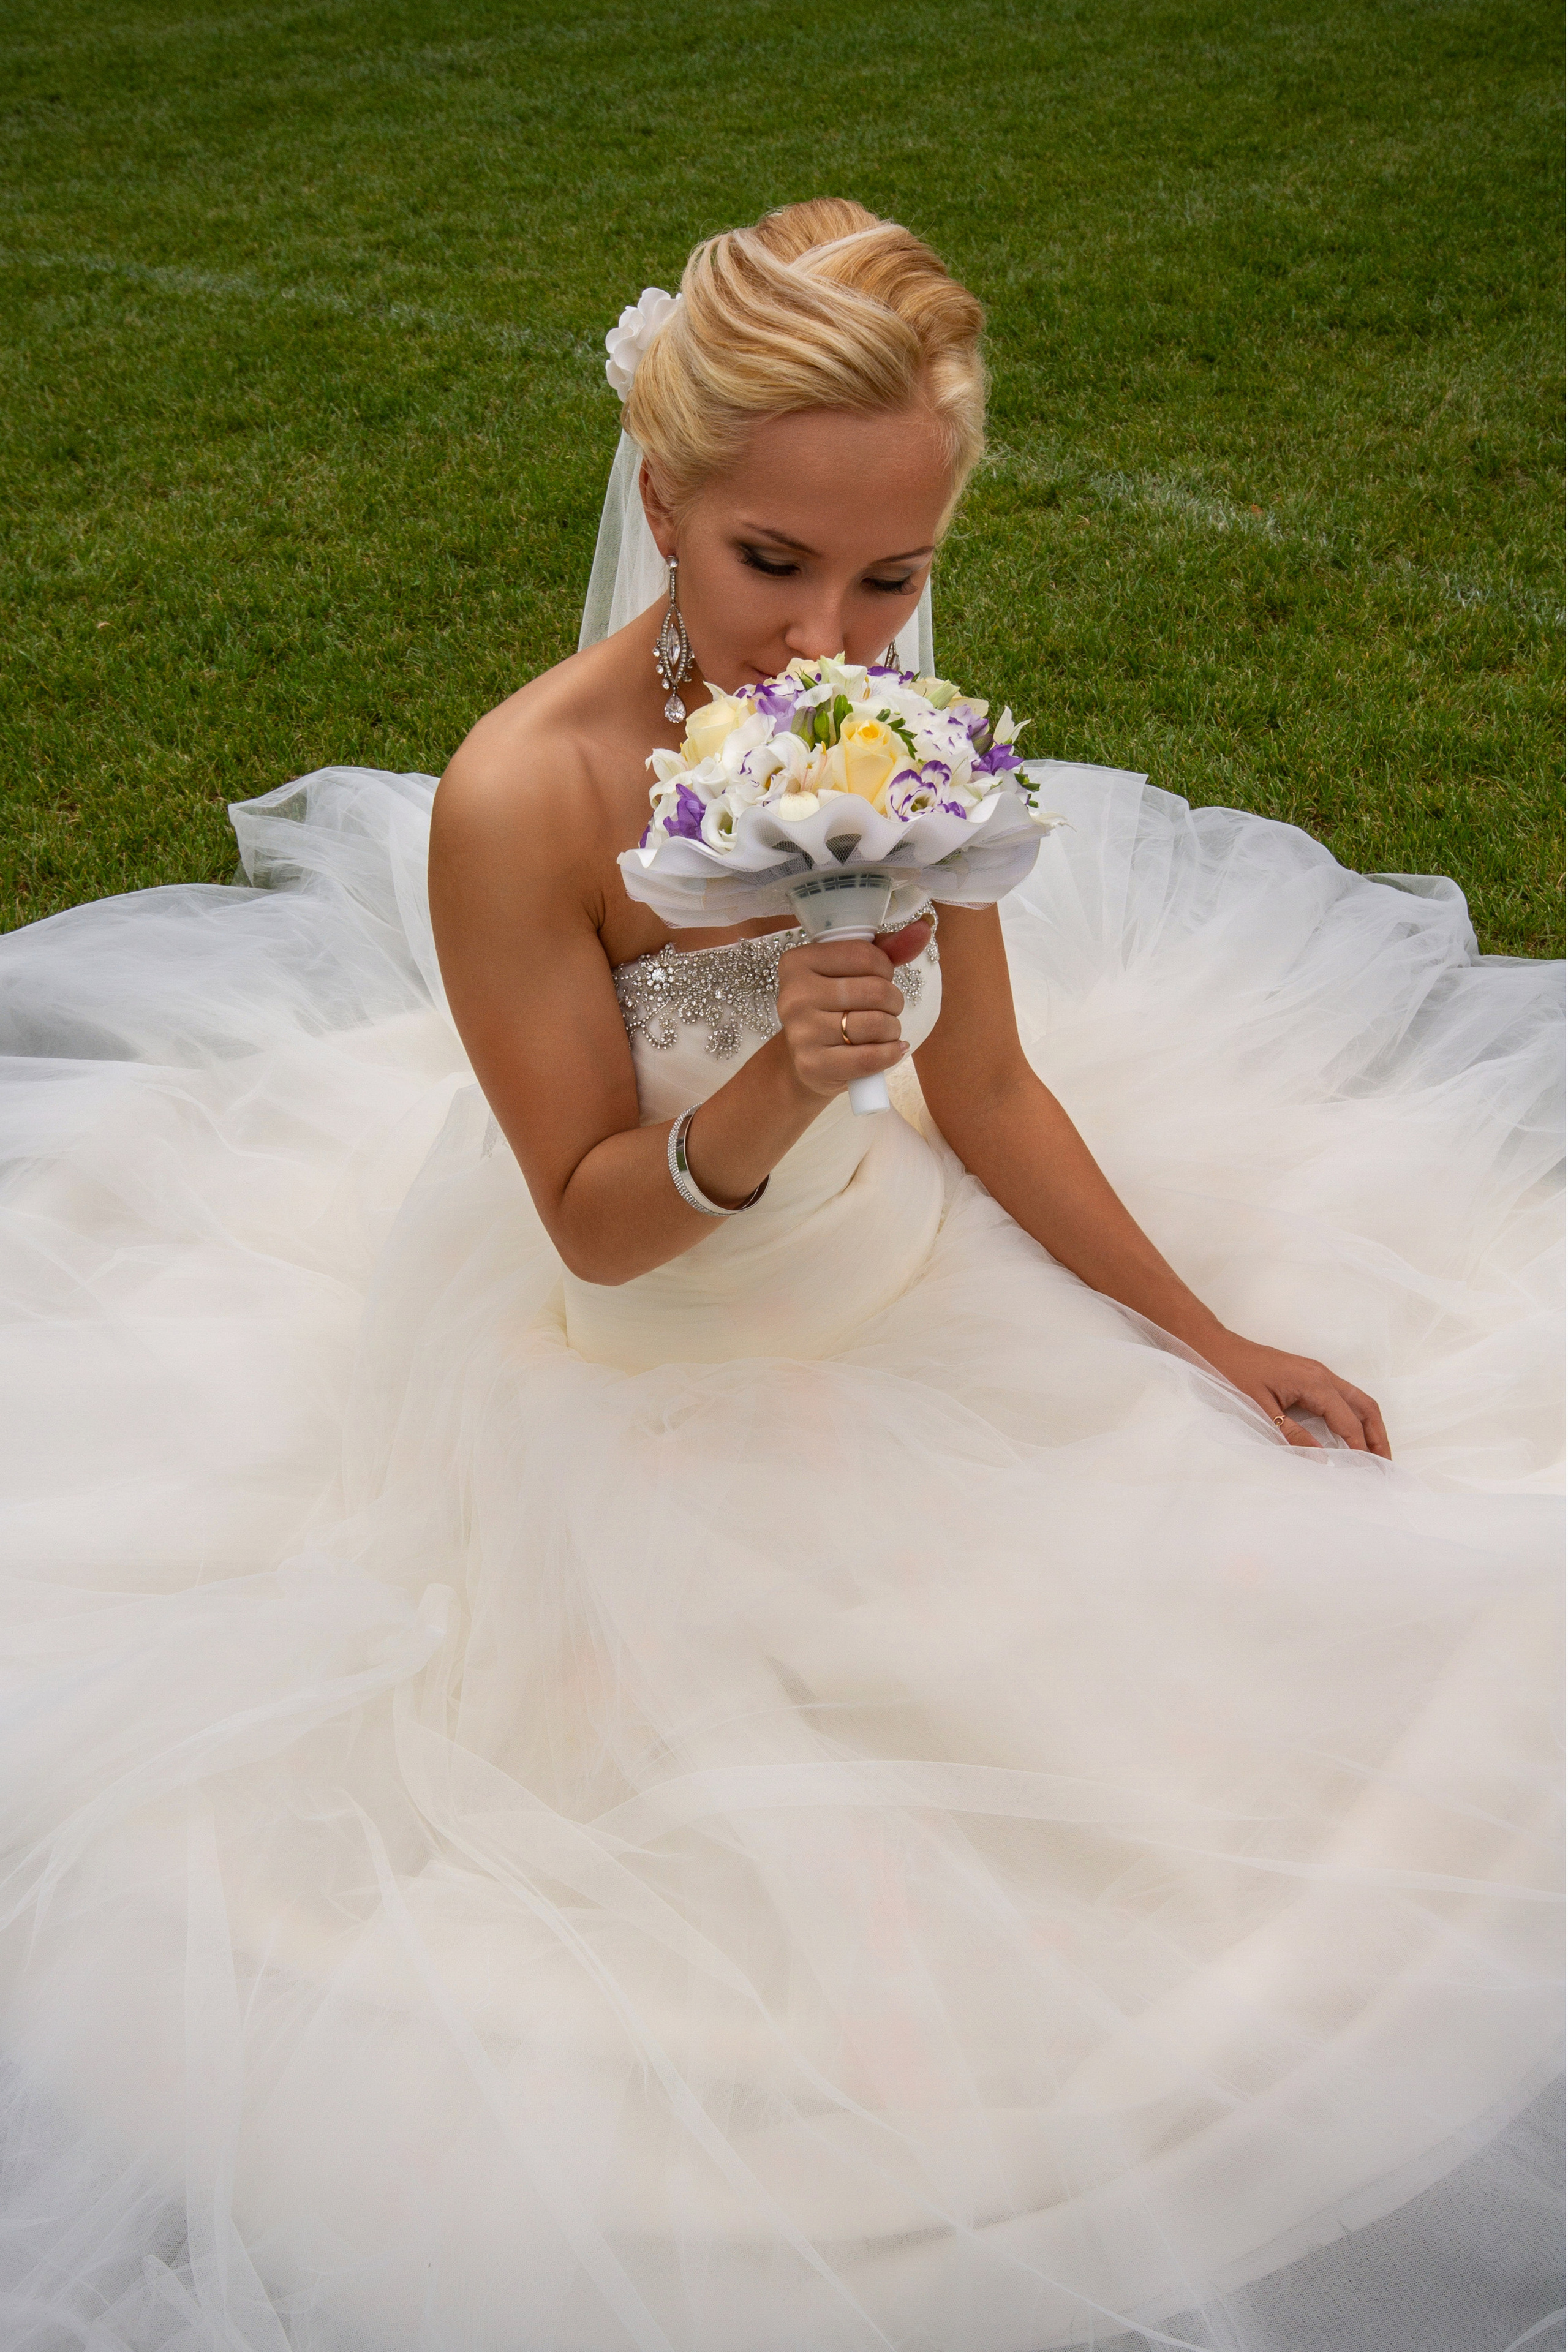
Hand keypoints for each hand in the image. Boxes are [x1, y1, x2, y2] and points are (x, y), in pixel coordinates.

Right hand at [775, 918, 930, 1101]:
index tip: (880, 978)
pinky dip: (891, 1053)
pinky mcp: (812, 1065)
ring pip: (875, 1024)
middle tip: (887, 1008)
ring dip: (893, 1028)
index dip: (885, 967)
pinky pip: (869, 1057)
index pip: (862, 954)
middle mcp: (794, 995)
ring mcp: (801, 1032)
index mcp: (798, 962)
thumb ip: (888, 948)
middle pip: (874, 990)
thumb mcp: (855, 972)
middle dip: (894, 1000)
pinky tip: (891, 1050)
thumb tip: (924, 926)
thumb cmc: (835, 1008)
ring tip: (885, 1030)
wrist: (810, 1059)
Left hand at [1201, 1331, 1391, 1458]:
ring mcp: (1318, 1372)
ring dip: (1369, 1425)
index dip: (1360, 1448)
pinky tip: (1352, 1432)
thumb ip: (1292, 1435)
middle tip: (1385, 1464)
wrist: (1215, 1347)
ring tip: (1375, 1452)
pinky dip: (1355, 1415)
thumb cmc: (1233, 1375)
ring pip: (1357, 1399)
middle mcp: (1322, 1375)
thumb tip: (1323, 1460)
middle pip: (1365, 1406)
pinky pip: (1343, 1395)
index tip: (1370, 1471)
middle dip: (1377, 1436)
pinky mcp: (1310, 1374)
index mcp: (1314, 1383)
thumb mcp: (1260, 1410)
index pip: (1348, 1421)